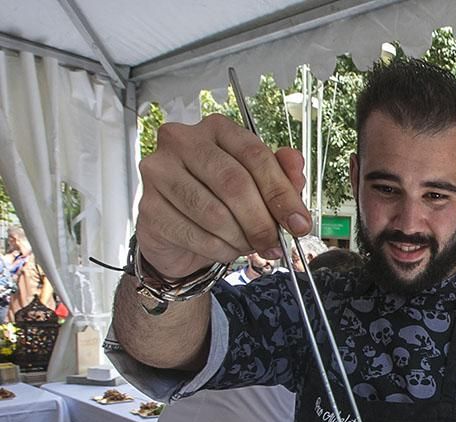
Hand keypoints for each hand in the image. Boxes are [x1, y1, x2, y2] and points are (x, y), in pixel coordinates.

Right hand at [136, 114, 310, 278]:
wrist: (178, 233)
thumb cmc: (220, 200)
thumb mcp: (258, 186)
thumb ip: (281, 175)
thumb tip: (296, 166)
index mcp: (216, 129)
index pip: (255, 155)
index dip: (282, 194)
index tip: (299, 224)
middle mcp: (182, 141)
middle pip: (234, 183)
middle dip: (262, 221)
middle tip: (276, 243)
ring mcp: (159, 172)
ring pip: (214, 212)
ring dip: (241, 238)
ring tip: (250, 246)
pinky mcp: (148, 206)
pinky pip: (195, 234)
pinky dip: (219, 250)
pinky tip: (226, 249)